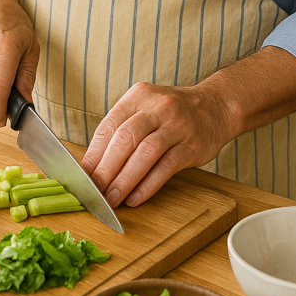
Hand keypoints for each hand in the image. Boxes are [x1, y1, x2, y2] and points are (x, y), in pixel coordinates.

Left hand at [81, 81, 230, 207]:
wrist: (215, 107)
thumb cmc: (170, 114)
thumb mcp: (145, 109)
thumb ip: (121, 131)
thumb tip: (91, 166)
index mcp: (138, 96)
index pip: (109, 126)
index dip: (93, 154)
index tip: (81, 177)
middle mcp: (157, 107)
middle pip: (125, 139)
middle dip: (106, 169)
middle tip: (93, 192)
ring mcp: (177, 125)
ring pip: (145, 154)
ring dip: (125, 180)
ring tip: (111, 199)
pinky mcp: (192, 145)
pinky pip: (166, 167)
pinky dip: (148, 185)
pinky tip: (135, 198)